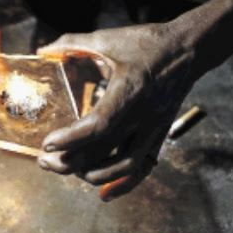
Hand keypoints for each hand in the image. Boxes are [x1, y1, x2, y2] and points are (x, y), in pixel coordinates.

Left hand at [37, 23, 196, 200]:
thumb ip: (72, 43)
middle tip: (44, 161)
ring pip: (123, 165)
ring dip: (92, 174)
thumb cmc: (148, 43)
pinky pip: (143, 167)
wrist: (188, 50)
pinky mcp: (158, 135)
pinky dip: (124, 184)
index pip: (98, 126)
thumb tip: (43, 49)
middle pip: (104, 151)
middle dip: (69, 162)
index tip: (47, 144)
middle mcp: (143, 116)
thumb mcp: (108, 39)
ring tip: (67, 170)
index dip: (70, 139)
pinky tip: (104, 193)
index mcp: (129, 92)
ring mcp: (153, 129)